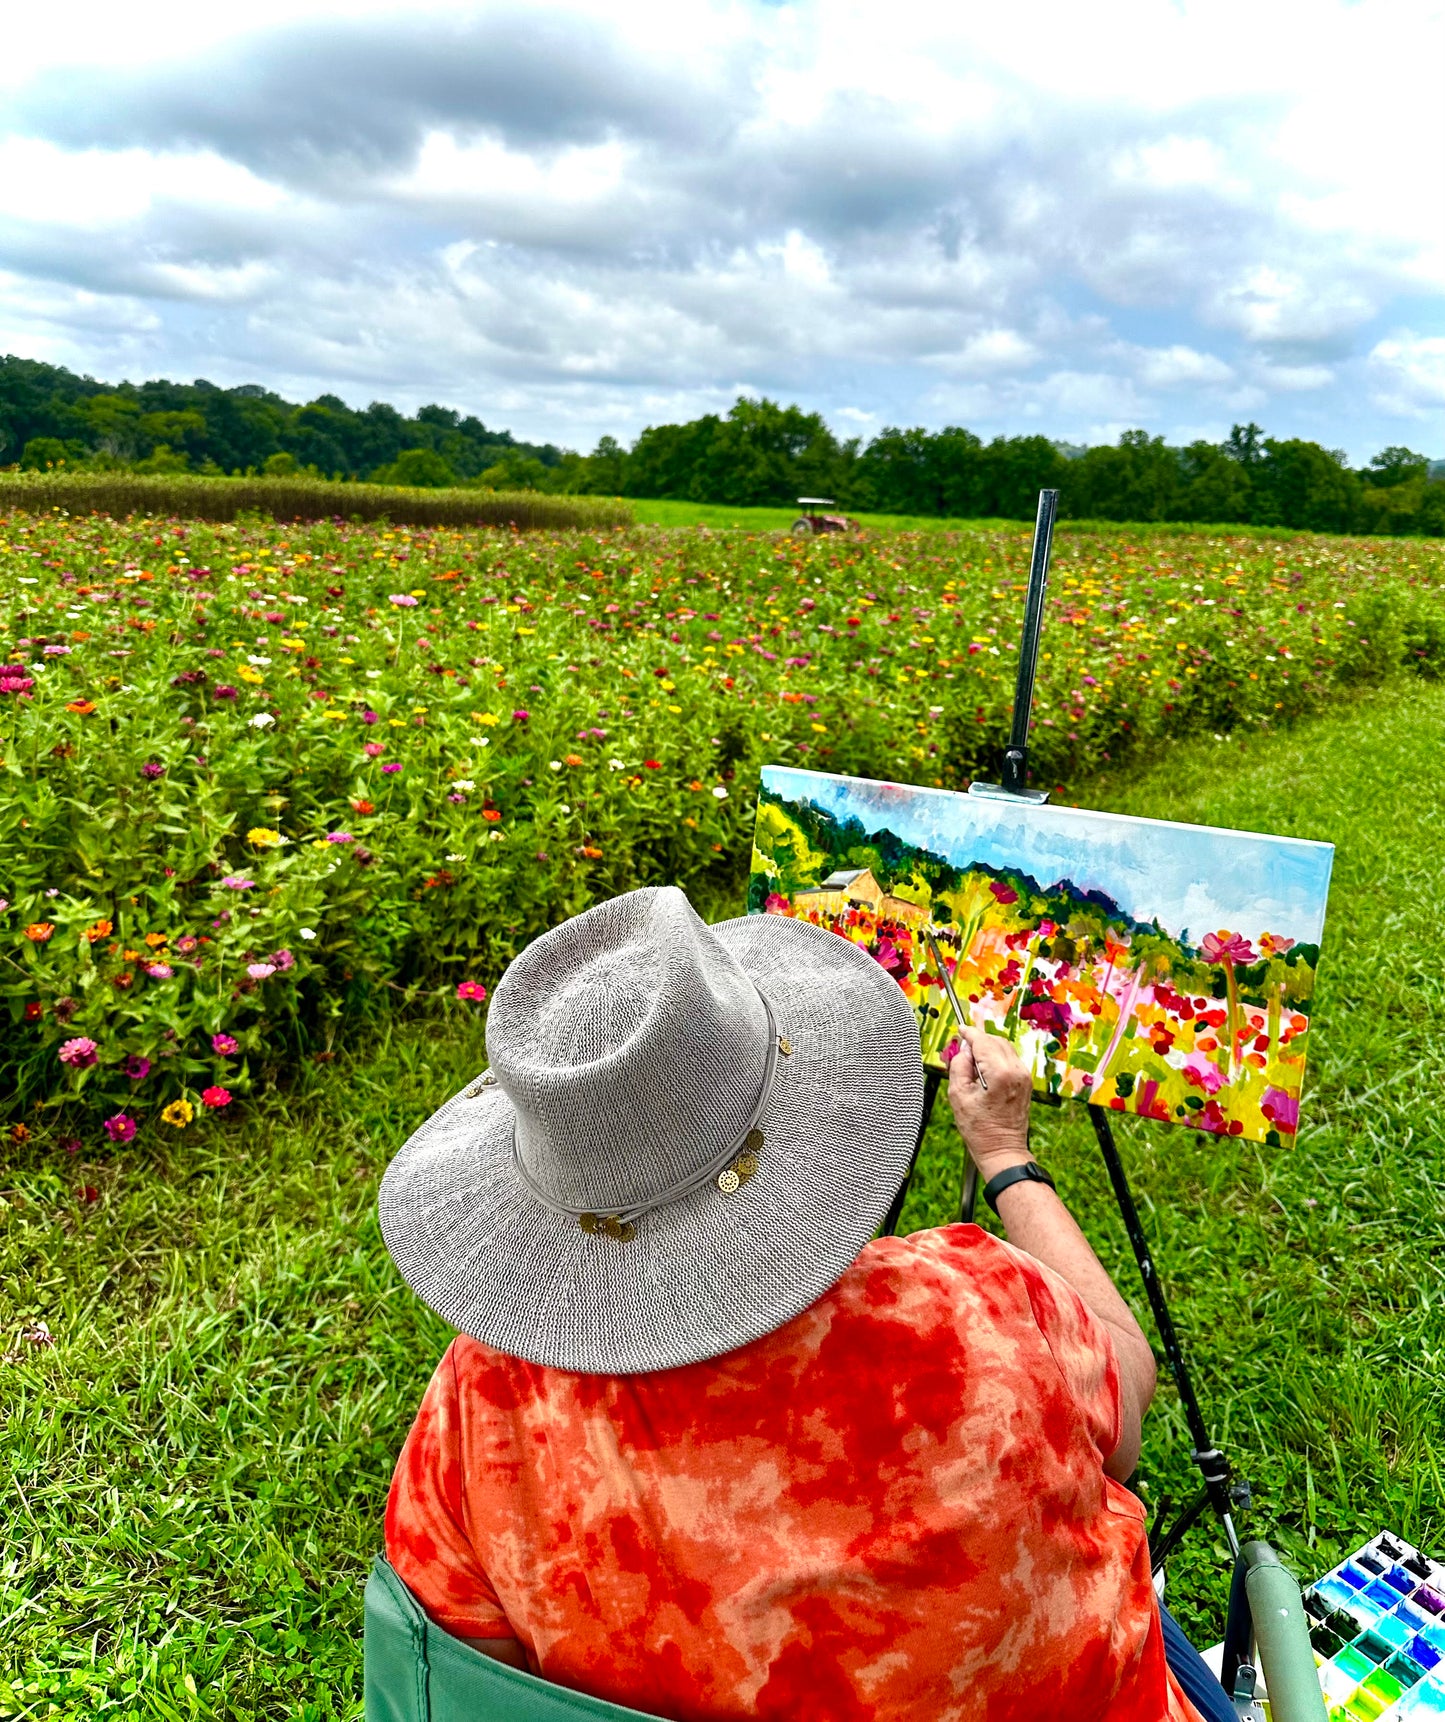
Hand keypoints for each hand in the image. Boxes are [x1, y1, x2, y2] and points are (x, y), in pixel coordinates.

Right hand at [945, 1026, 1033, 1180]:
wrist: (1002, 1150)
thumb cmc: (979, 1129)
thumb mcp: (958, 1096)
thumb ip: (959, 1066)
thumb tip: (964, 1050)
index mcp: (1000, 1073)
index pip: (983, 1041)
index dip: (970, 1033)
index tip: (960, 1029)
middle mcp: (1016, 1071)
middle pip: (996, 1041)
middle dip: (978, 1040)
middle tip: (962, 1050)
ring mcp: (1024, 1077)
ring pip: (1005, 1048)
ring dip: (988, 1048)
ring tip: (972, 1062)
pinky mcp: (1026, 1083)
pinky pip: (1010, 1059)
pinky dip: (997, 1057)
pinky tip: (985, 1070)